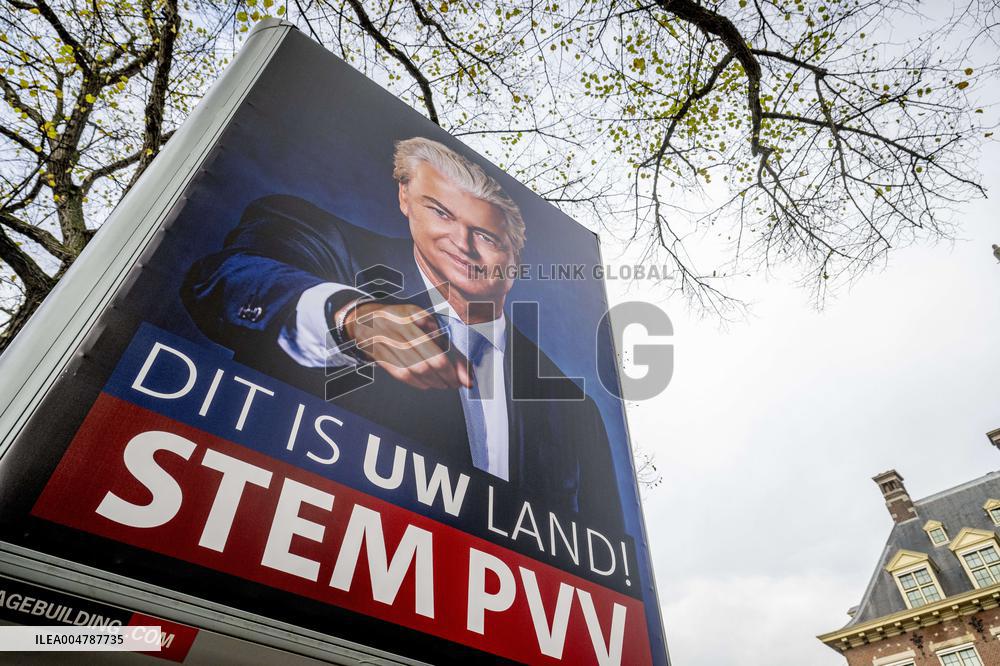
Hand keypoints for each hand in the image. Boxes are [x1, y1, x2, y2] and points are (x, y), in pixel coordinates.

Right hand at [341, 301, 472, 389]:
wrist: (364, 319)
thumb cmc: (398, 317)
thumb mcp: (419, 315)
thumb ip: (440, 334)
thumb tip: (460, 364)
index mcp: (410, 316)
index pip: (437, 347)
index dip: (453, 365)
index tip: (465, 377)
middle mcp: (396, 330)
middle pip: (426, 362)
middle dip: (445, 376)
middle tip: (456, 382)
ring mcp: (385, 344)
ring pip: (413, 371)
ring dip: (433, 381)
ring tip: (444, 384)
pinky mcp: (379, 356)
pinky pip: (400, 374)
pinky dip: (417, 382)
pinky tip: (427, 384)